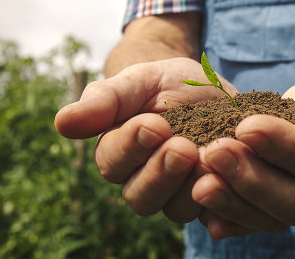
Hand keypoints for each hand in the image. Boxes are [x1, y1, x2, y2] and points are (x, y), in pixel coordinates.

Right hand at [54, 57, 237, 222]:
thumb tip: (62, 122)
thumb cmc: (166, 83)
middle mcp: (145, 181)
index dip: (132, 146)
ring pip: (176, 210)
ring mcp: (179, 194)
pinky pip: (215, 214)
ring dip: (191, 189)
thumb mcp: (139, 81)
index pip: (114, 163)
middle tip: (183, 147)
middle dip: (162, 173)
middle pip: (141, 197)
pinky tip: (232, 186)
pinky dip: (223, 207)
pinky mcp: (212, 199)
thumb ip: (105, 100)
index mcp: (119, 153)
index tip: (154, 124)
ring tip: (210, 160)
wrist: (210, 89)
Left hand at [191, 50, 294, 238]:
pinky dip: (233, 219)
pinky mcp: (287, 196)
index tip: (247, 126)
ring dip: (235, 201)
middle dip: (252, 179)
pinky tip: (205, 214)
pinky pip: (260, 218)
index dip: (286, 148)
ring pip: (275, 215)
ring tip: (200, 181)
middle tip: (213, 153)